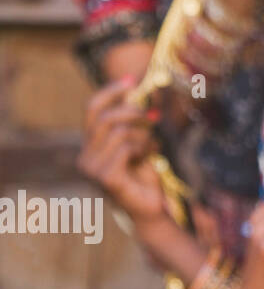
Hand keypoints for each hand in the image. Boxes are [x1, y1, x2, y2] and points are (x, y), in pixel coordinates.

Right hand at [77, 78, 165, 225]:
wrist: (151, 208)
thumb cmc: (144, 175)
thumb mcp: (138, 141)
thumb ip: (132, 121)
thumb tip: (136, 90)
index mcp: (89, 146)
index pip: (91, 110)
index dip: (110, 92)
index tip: (131, 80)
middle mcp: (84, 157)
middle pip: (105, 117)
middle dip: (134, 112)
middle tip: (153, 117)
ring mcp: (92, 169)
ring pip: (119, 131)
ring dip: (143, 134)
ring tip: (152, 145)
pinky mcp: (105, 178)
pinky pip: (126, 147)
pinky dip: (144, 147)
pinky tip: (150, 156)